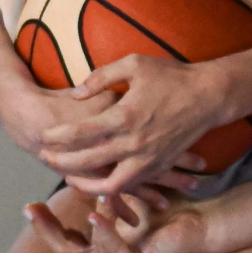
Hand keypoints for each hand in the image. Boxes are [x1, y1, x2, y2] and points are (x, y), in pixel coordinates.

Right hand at [24, 193, 208, 252]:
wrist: (199, 220)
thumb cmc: (164, 206)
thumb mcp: (124, 195)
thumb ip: (101, 190)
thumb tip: (77, 168)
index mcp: (100, 246)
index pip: (63, 239)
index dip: (44, 224)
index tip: (29, 204)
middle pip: (65, 250)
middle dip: (46, 229)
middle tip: (31, 209)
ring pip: (85, 252)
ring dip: (72, 228)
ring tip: (57, 207)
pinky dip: (104, 233)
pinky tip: (95, 215)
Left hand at [38, 53, 215, 195]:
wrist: (209, 96)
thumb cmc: (171, 76)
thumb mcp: (134, 65)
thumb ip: (102, 77)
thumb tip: (77, 93)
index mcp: (126, 116)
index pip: (82, 131)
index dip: (58, 136)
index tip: (42, 135)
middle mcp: (135, 143)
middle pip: (90, 160)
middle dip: (62, 161)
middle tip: (43, 157)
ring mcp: (149, 159)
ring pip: (110, 184)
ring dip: (86, 184)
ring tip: (68, 178)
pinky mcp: (159, 166)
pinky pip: (132, 185)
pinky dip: (113, 188)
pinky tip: (99, 183)